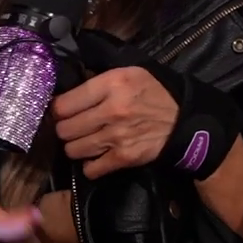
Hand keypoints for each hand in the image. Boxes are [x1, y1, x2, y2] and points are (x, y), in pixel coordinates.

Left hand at [53, 66, 179, 179]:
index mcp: (112, 84)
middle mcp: (111, 110)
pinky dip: (90, 166)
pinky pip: (91, 169)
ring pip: (73, 150)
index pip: (65, 104)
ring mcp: (116, 136)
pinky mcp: (124, 157)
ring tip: (85, 142)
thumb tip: (69, 91)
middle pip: (65, 129)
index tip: (62, 112)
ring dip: (76, 147)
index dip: (58, 110)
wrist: (183, 119)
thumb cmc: (154, 93)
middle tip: (74, 127)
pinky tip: (97, 157)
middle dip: (66, 129)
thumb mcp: (129, 73)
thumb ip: (99, 80)